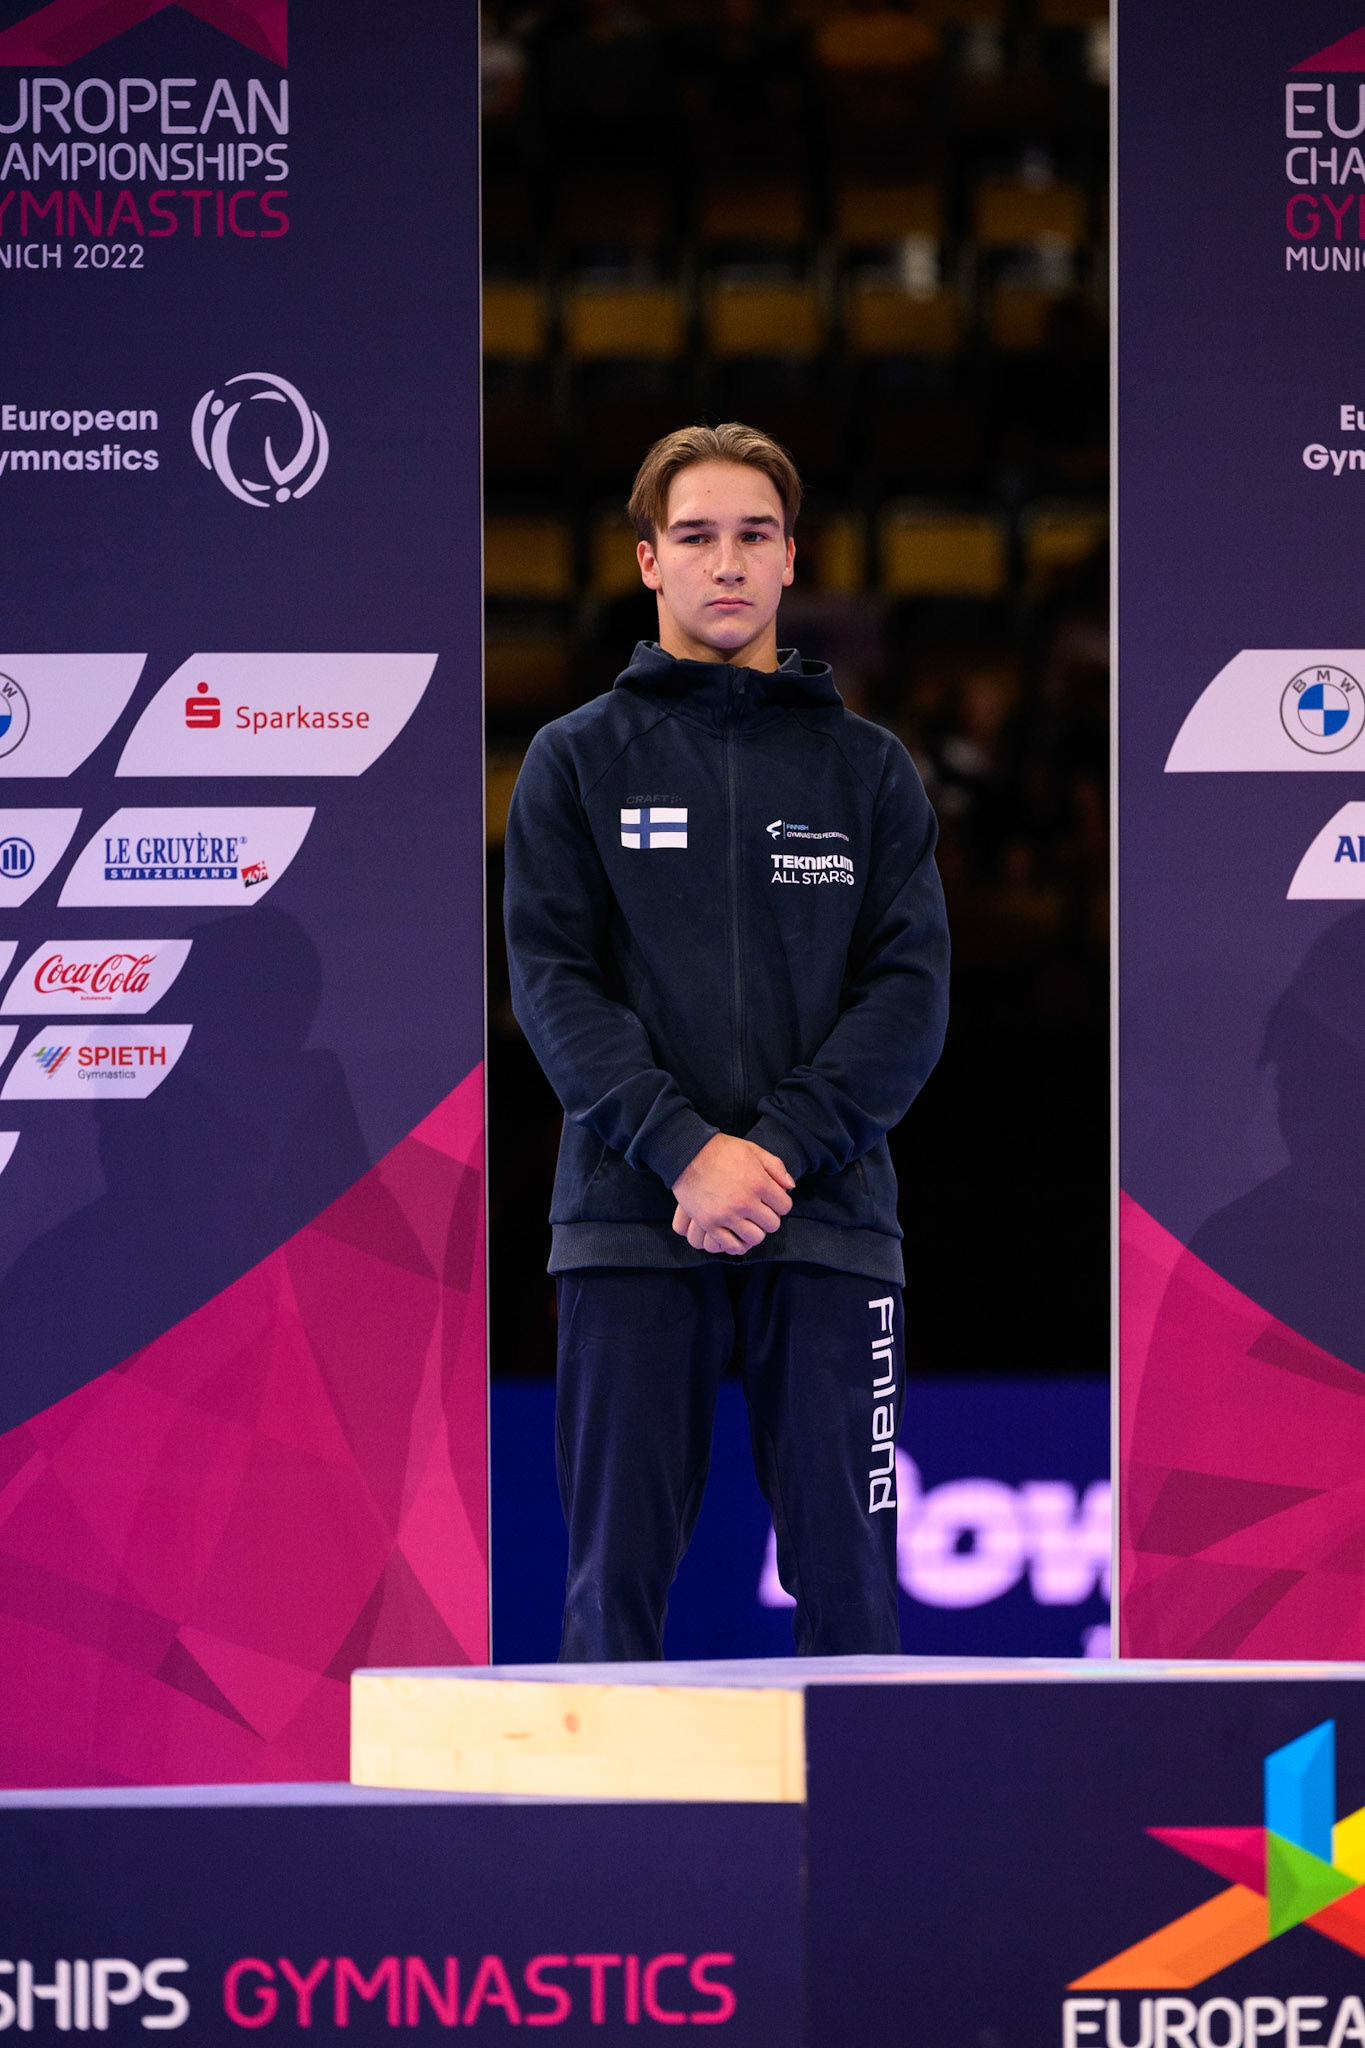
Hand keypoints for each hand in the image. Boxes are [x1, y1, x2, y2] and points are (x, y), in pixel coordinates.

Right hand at [670, 1134, 793, 1254]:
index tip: (772, 1201)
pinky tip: (735, 1235)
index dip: (780, 1204)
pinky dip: (737, 1244)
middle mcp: (745, 1202)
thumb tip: (791, 1187)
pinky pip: (731, 1245)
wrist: (687, 1153)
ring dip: (754, 1232)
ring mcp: (727, 1215)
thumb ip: (776, 1168)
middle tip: (760, 1212)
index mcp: (759, 1183)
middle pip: (772, 1225)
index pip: (784, 1206)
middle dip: (769, 1219)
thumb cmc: (722, 1150)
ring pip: (754, 1238)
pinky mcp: (710, 1223)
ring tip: (748, 1223)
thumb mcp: (753, 1150)